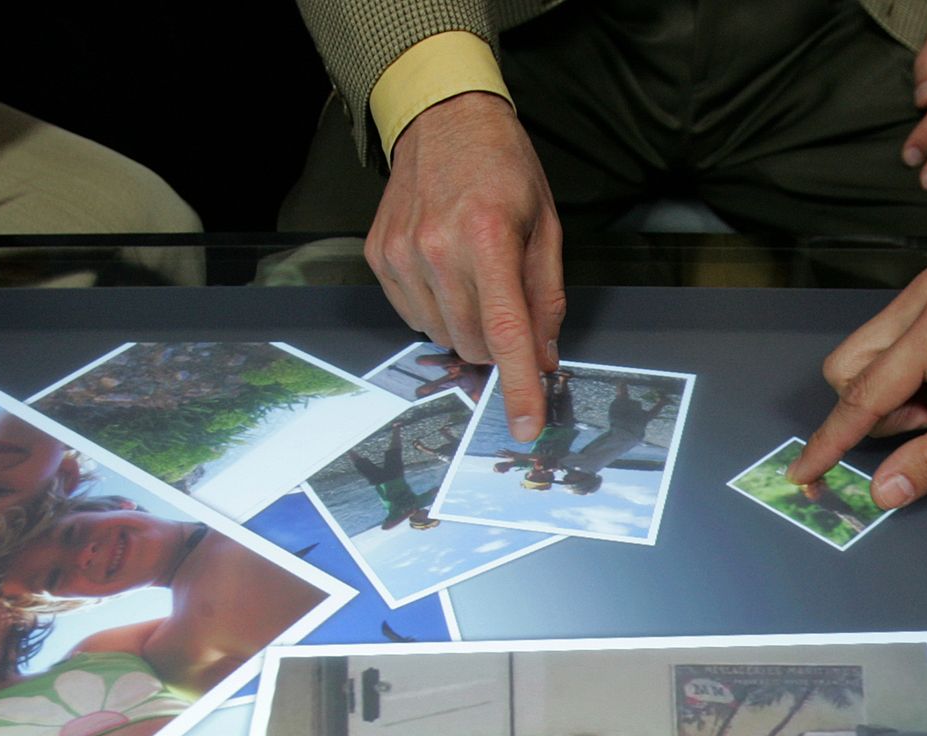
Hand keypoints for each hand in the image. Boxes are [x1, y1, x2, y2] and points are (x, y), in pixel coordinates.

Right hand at [368, 92, 564, 440]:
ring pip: (442, 336)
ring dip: (465, 325)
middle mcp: (437, 248)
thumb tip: (542, 358)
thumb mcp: (545, 224)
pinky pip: (413, 316)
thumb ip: (546, 296)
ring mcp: (402, 254)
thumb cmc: (503, 168)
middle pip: (473, 343)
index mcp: (488, 236)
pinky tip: (446, 273)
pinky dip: (437, 310)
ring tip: (473, 276)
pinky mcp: (380, 257)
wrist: (443, 119)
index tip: (528, 425)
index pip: (506, 332)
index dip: (518, 386)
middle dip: (499, 343)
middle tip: (507, 305)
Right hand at [788, 267, 926, 507]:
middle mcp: (924, 297)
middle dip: (872, 411)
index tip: (802, 473)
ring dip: (889, 393)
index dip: (832, 440)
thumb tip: (884, 492)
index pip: (864, 392)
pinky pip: (893, 340)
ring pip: (866, 353)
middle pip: (849, 366)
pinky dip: (906, 373)